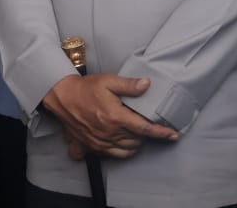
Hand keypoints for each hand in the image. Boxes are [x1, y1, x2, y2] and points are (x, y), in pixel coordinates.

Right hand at [42, 74, 178, 158]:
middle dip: (146, 134)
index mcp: (115, 117)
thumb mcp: (109, 81)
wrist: (63, 97)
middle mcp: (109, 133)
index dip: (161, 132)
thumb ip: (129, 85)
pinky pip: (115, 155)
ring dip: (137, 143)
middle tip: (147, 122)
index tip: (173, 135)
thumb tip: (147, 84)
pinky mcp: (92, 147)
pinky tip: (126, 142)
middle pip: (137, 140)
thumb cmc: (86, 88)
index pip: (144, 128)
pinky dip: (124, 151)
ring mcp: (100, 142)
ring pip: (128, 150)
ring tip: (138, 132)